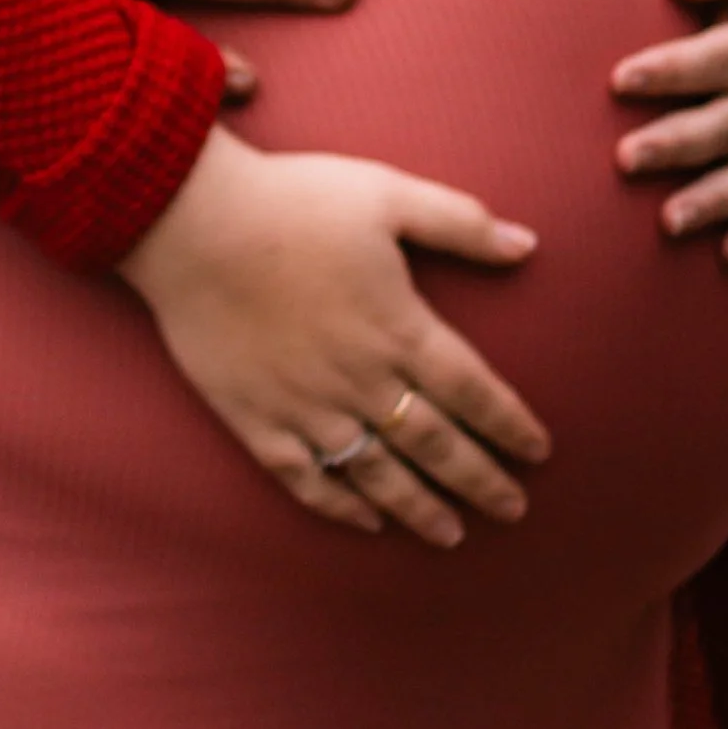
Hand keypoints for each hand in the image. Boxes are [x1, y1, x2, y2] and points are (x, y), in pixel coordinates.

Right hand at [118, 130, 546, 547]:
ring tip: (452, 534)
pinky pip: (307, 478)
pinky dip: (341, 507)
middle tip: (512, 510)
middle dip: (481, 483)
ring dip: (421, 509)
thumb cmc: (291, 201)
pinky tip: (367, 522)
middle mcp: (361, 379)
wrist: (189, 221)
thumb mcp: (387, 194)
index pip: (474, 393)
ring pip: (378, 475)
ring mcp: (307, 406)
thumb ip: (460, 223)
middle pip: (436, 446)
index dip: (511, 426)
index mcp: (399, 328)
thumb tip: (527, 245)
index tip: (537, 453)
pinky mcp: (256, 418)